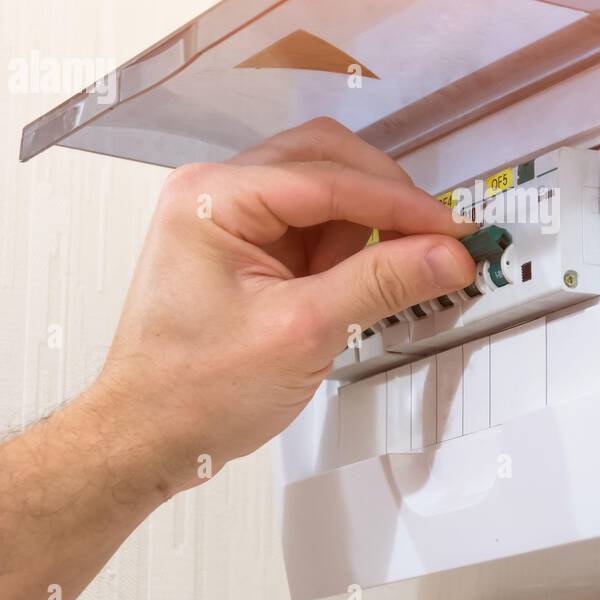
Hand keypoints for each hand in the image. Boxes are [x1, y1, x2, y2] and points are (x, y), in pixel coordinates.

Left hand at [92, 117, 475, 495]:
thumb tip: (447, 254)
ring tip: (382, 280)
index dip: (399, 203)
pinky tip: (356, 287)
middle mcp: (217, 193)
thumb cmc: (194, 391)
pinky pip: (313, 226)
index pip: (328, 177)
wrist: (146, 439)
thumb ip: (380, 283)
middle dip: (384, 199)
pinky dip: (347, 248)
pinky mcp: (247, 248)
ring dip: (366, 226)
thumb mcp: (302, 333)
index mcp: (213, 198)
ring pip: (325, 190)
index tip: (453, 231)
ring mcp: (230, 219)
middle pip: (326, 160)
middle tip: (435, 240)